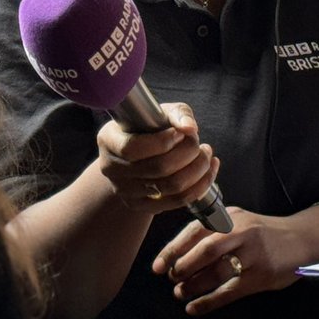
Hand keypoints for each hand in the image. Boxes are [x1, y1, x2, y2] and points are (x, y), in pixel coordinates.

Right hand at [94, 102, 219, 213]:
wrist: (137, 154)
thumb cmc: (148, 127)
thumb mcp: (159, 112)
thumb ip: (177, 114)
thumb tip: (190, 128)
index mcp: (109, 141)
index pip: (132, 148)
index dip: (162, 142)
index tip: (180, 133)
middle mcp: (112, 169)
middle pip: (157, 169)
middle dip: (187, 153)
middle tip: (198, 142)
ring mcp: (125, 191)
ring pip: (170, 187)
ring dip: (198, 169)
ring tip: (206, 154)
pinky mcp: (142, 206)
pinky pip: (177, 201)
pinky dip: (200, 186)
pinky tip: (209, 170)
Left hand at [150, 208, 311, 315]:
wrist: (301, 238)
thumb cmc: (262, 232)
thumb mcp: (239, 220)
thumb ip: (214, 230)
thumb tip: (178, 251)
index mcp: (231, 217)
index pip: (195, 230)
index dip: (173, 249)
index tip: (157, 265)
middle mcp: (241, 232)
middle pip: (205, 249)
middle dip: (182, 266)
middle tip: (170, 278)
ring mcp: (253, 254)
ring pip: (216, 272)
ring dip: (193, 285)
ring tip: (180, 293)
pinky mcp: (261, 275)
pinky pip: (230, 291)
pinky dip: (209, 301)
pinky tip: (195, 307)